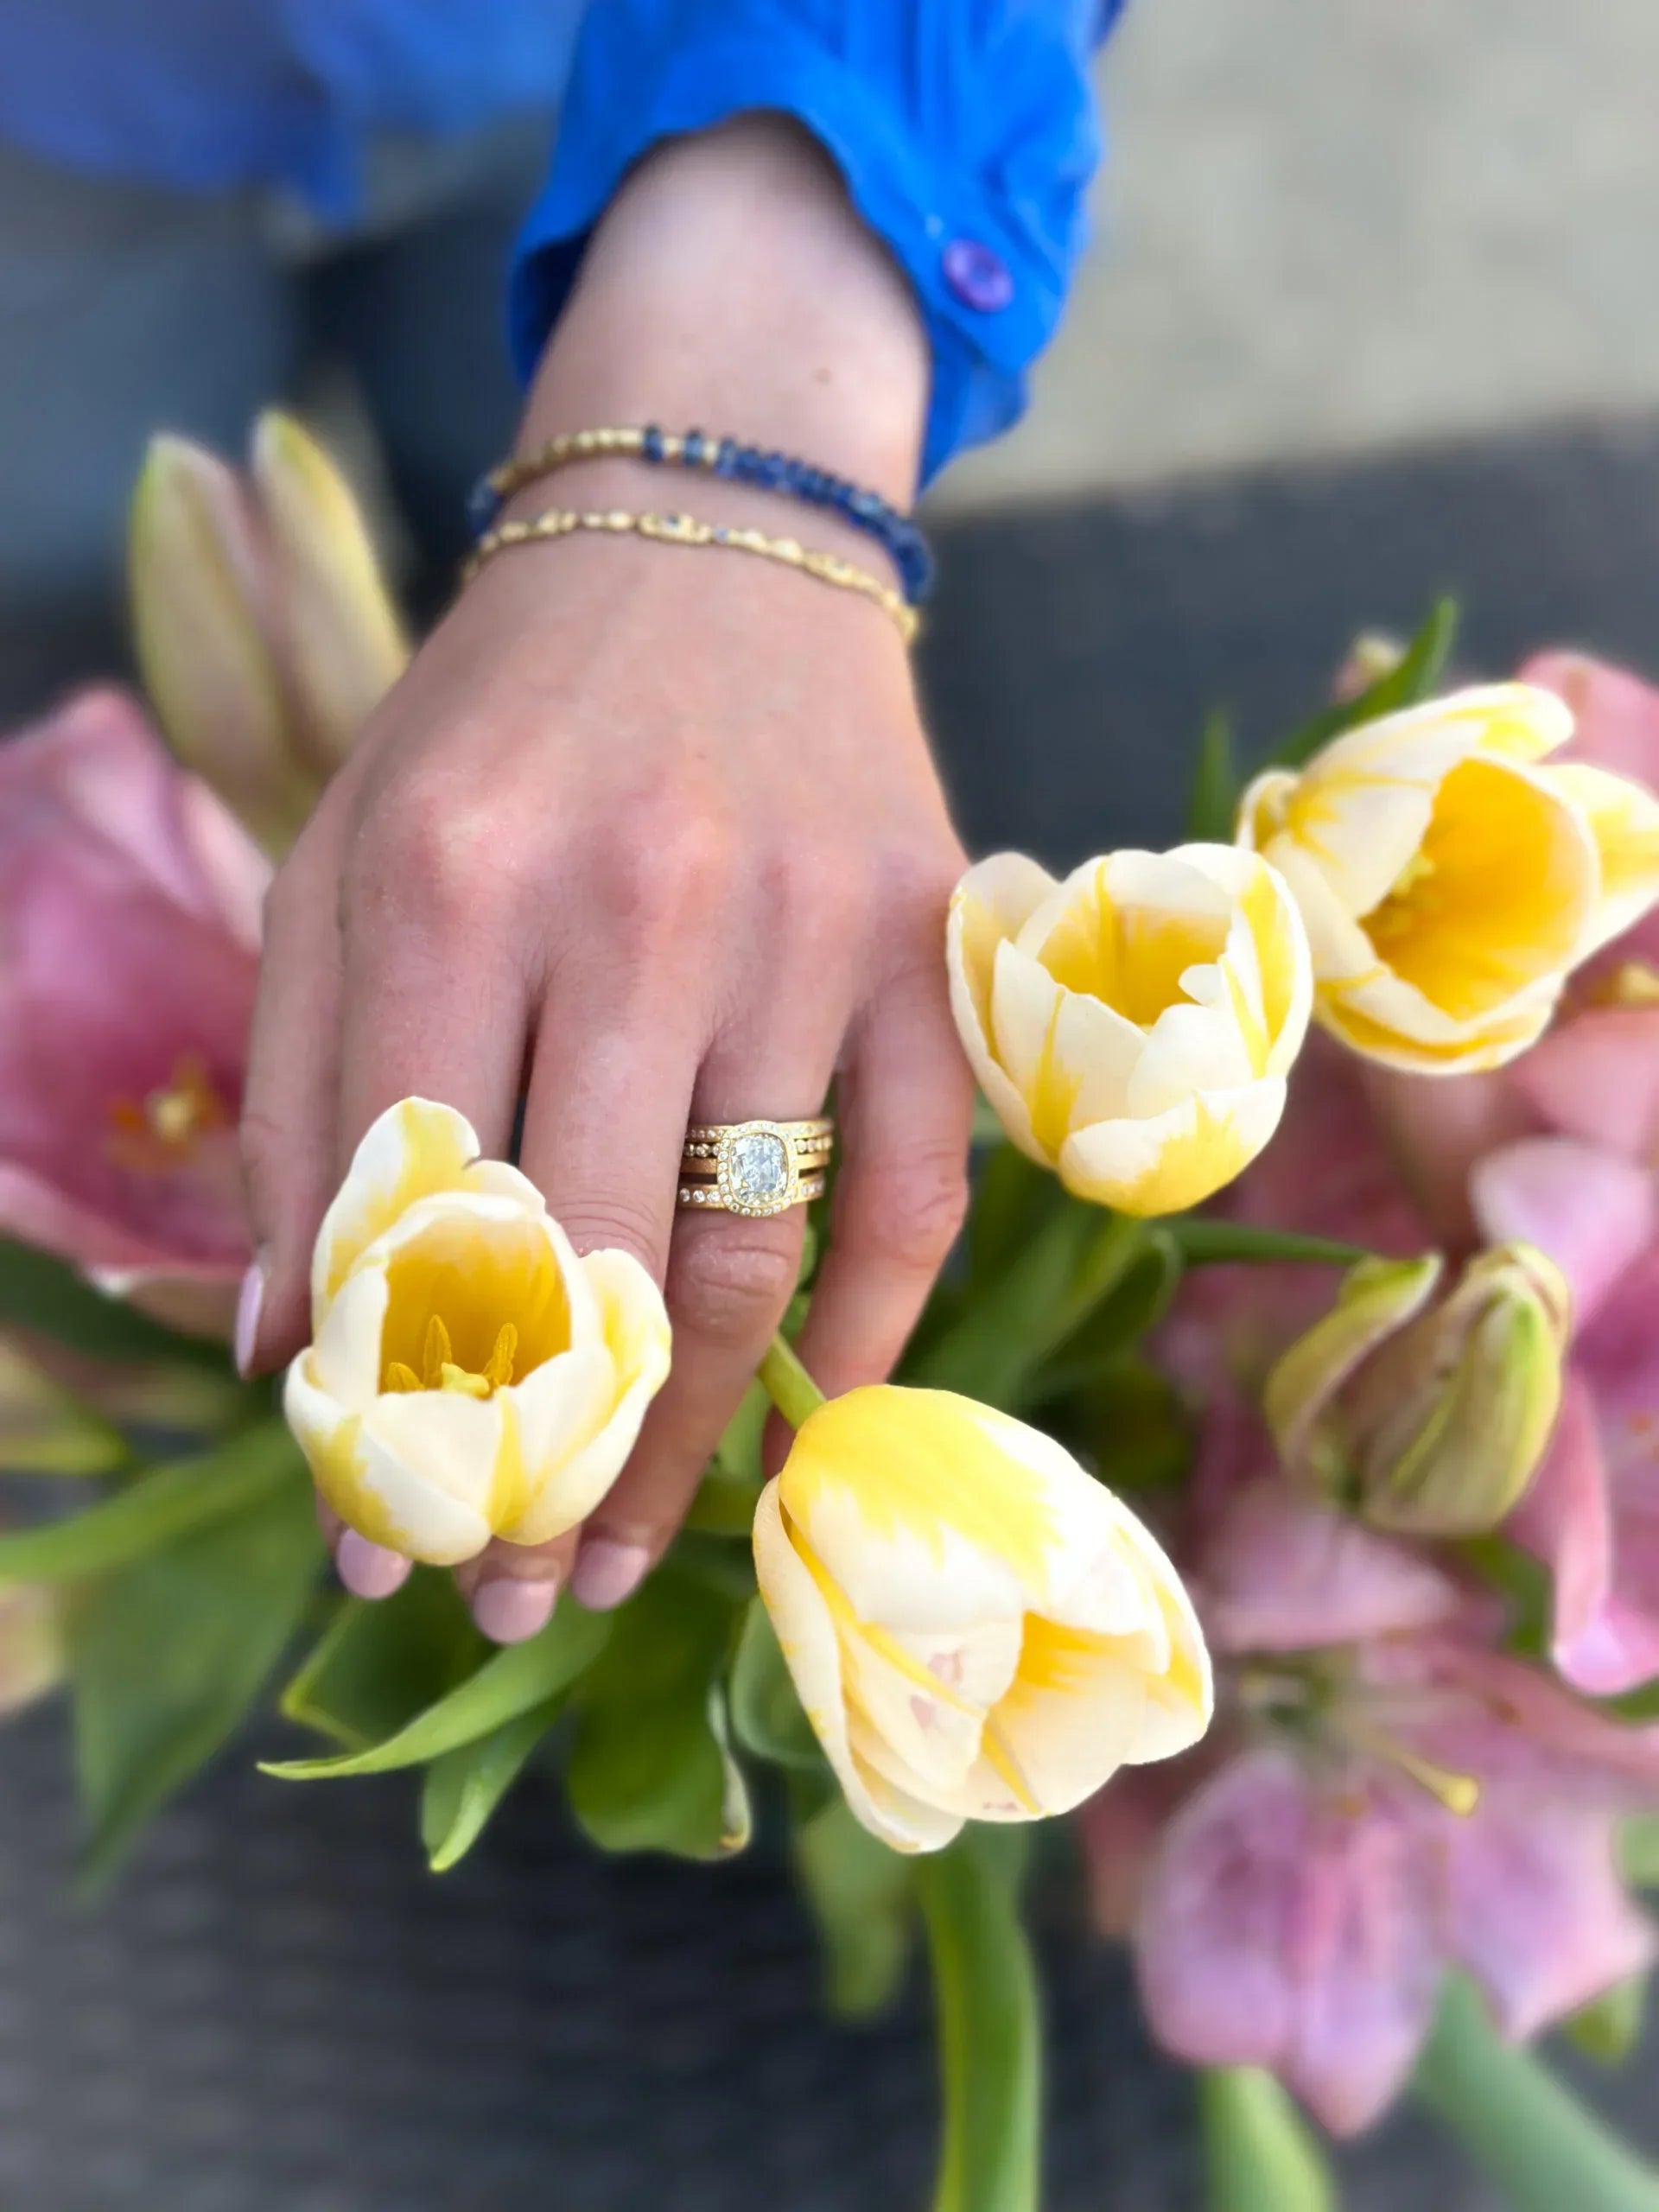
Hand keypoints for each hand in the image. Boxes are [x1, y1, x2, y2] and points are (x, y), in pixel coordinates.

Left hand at [237, 119, 972, 1638]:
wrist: (715, 541)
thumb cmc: (501, 723)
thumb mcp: (343, 861)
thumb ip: (297, 1096)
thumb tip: (285, 1355)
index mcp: (454, 880)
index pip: (414, 1212)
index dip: (394, 1407)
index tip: (381, 1548)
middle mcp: (641, 907)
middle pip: (590, 1268)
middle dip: (542, 1472)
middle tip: (510, 1600)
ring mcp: (808, 928)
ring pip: (752, 1252)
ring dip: (692, 1441)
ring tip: (632, 1561)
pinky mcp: (932, 944)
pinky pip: (920, 1182)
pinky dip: (874, 1322)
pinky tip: (815, 1419)